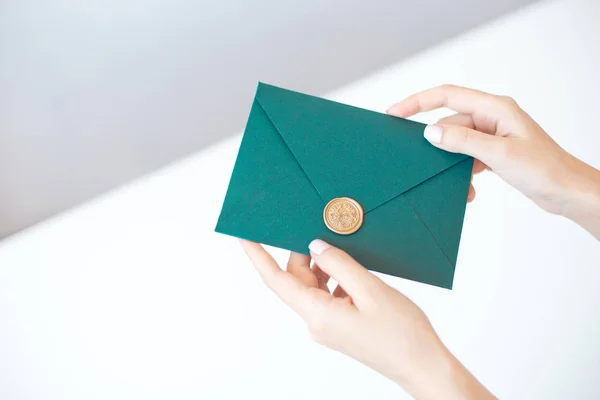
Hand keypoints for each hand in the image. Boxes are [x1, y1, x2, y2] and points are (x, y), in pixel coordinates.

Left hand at [241, 239, 494, 399]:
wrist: (422, 365)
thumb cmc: (402, 334)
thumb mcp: (371, 289)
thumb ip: (339, 264)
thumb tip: (316, 245)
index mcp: (318, 315)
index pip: (277, 281)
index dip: (258, 256)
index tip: (246, 235)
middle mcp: (316, 322)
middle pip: (297, 279)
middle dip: (305, 253)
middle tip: (324, 230)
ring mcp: (327, 325)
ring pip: (313, 286)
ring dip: (323, 265)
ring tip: (344, 250)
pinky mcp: (339, 325)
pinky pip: (327, 295)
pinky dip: (335, 278)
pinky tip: (353, 270)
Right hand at [387, 85, 599, 238]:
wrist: (567, 192)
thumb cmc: (545, 169)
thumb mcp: (499, 153)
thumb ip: (463, 141)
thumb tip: (431, 132)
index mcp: (495, 108)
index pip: (447, 96)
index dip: (417, 102)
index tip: (395, 113)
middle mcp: (492, 118)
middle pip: (449, 123)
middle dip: (436, 144)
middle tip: (416, 159)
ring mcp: (492, 135)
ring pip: (456, 144)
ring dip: (451, 164)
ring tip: (454, 183)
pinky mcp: (493, 153)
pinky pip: (466, 158)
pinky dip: (462, 173)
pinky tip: (468, 190)